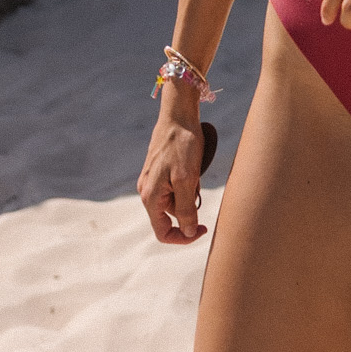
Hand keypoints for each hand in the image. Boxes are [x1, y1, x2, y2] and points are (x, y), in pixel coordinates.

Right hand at [137, 92, 214, 244]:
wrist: (179, 114)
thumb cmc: (183, 144)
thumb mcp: (187, 179)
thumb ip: (185, 209)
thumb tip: (189, 233)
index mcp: (150, 197)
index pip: (163, 232)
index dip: (184, 237)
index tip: (203, 229)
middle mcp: (147, 190)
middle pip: (170, 216)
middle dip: (189, 207)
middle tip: (199, 185)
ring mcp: (152, 179)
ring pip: (174, 201)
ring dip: (189, 193)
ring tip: (196, 171)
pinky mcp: (159, 170)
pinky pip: (175, 187)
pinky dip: (187, 182)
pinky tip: (193, 165)